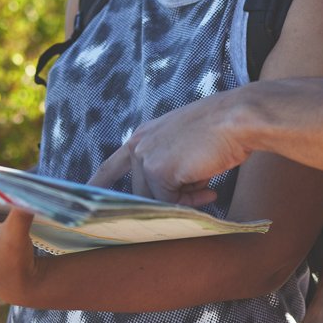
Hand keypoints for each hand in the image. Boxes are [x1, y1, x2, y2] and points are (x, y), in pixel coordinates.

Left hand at [89, 90, 250, 204]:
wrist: (236, 119)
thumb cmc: (219, 129)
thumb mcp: (185, 145)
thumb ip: (170, 168)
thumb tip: (167, 201)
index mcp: (143, 135)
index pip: (113, 165)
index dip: (99, 184)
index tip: (86, 199)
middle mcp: (139, 145)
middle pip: (143, 192)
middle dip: (170, 198)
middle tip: (200, 190)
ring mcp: (146, 158)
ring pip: (157, 200)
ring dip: (184, 198)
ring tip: (207, 180)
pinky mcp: (158, 171)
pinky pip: (172, 204)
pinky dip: (192, 201)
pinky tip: (211, 186)